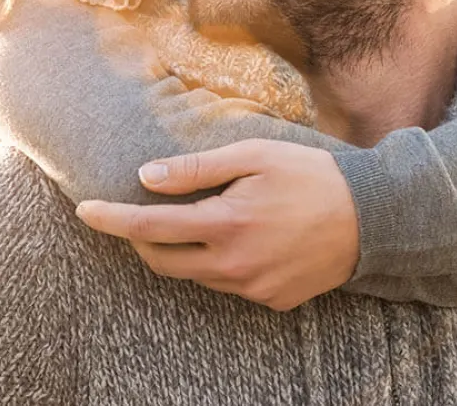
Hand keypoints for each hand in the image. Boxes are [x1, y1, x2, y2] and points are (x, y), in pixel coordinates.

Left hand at [76, 139, 358, 310]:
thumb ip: (197, 169)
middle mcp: (232, 266)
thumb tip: (147, 176)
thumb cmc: (310, 175)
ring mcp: (252, 289)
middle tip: (134, 212)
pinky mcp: (270, 301)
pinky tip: (241, 236)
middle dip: (139, 238)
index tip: (84, 211)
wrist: (371, 217)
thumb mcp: (253, 155)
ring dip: (180, 249)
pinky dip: (217, 261)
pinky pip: (227, 284)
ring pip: (194, 274)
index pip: (150, 226)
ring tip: (195, 217)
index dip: (112, 219)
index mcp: (225, 224)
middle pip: (162, 260)